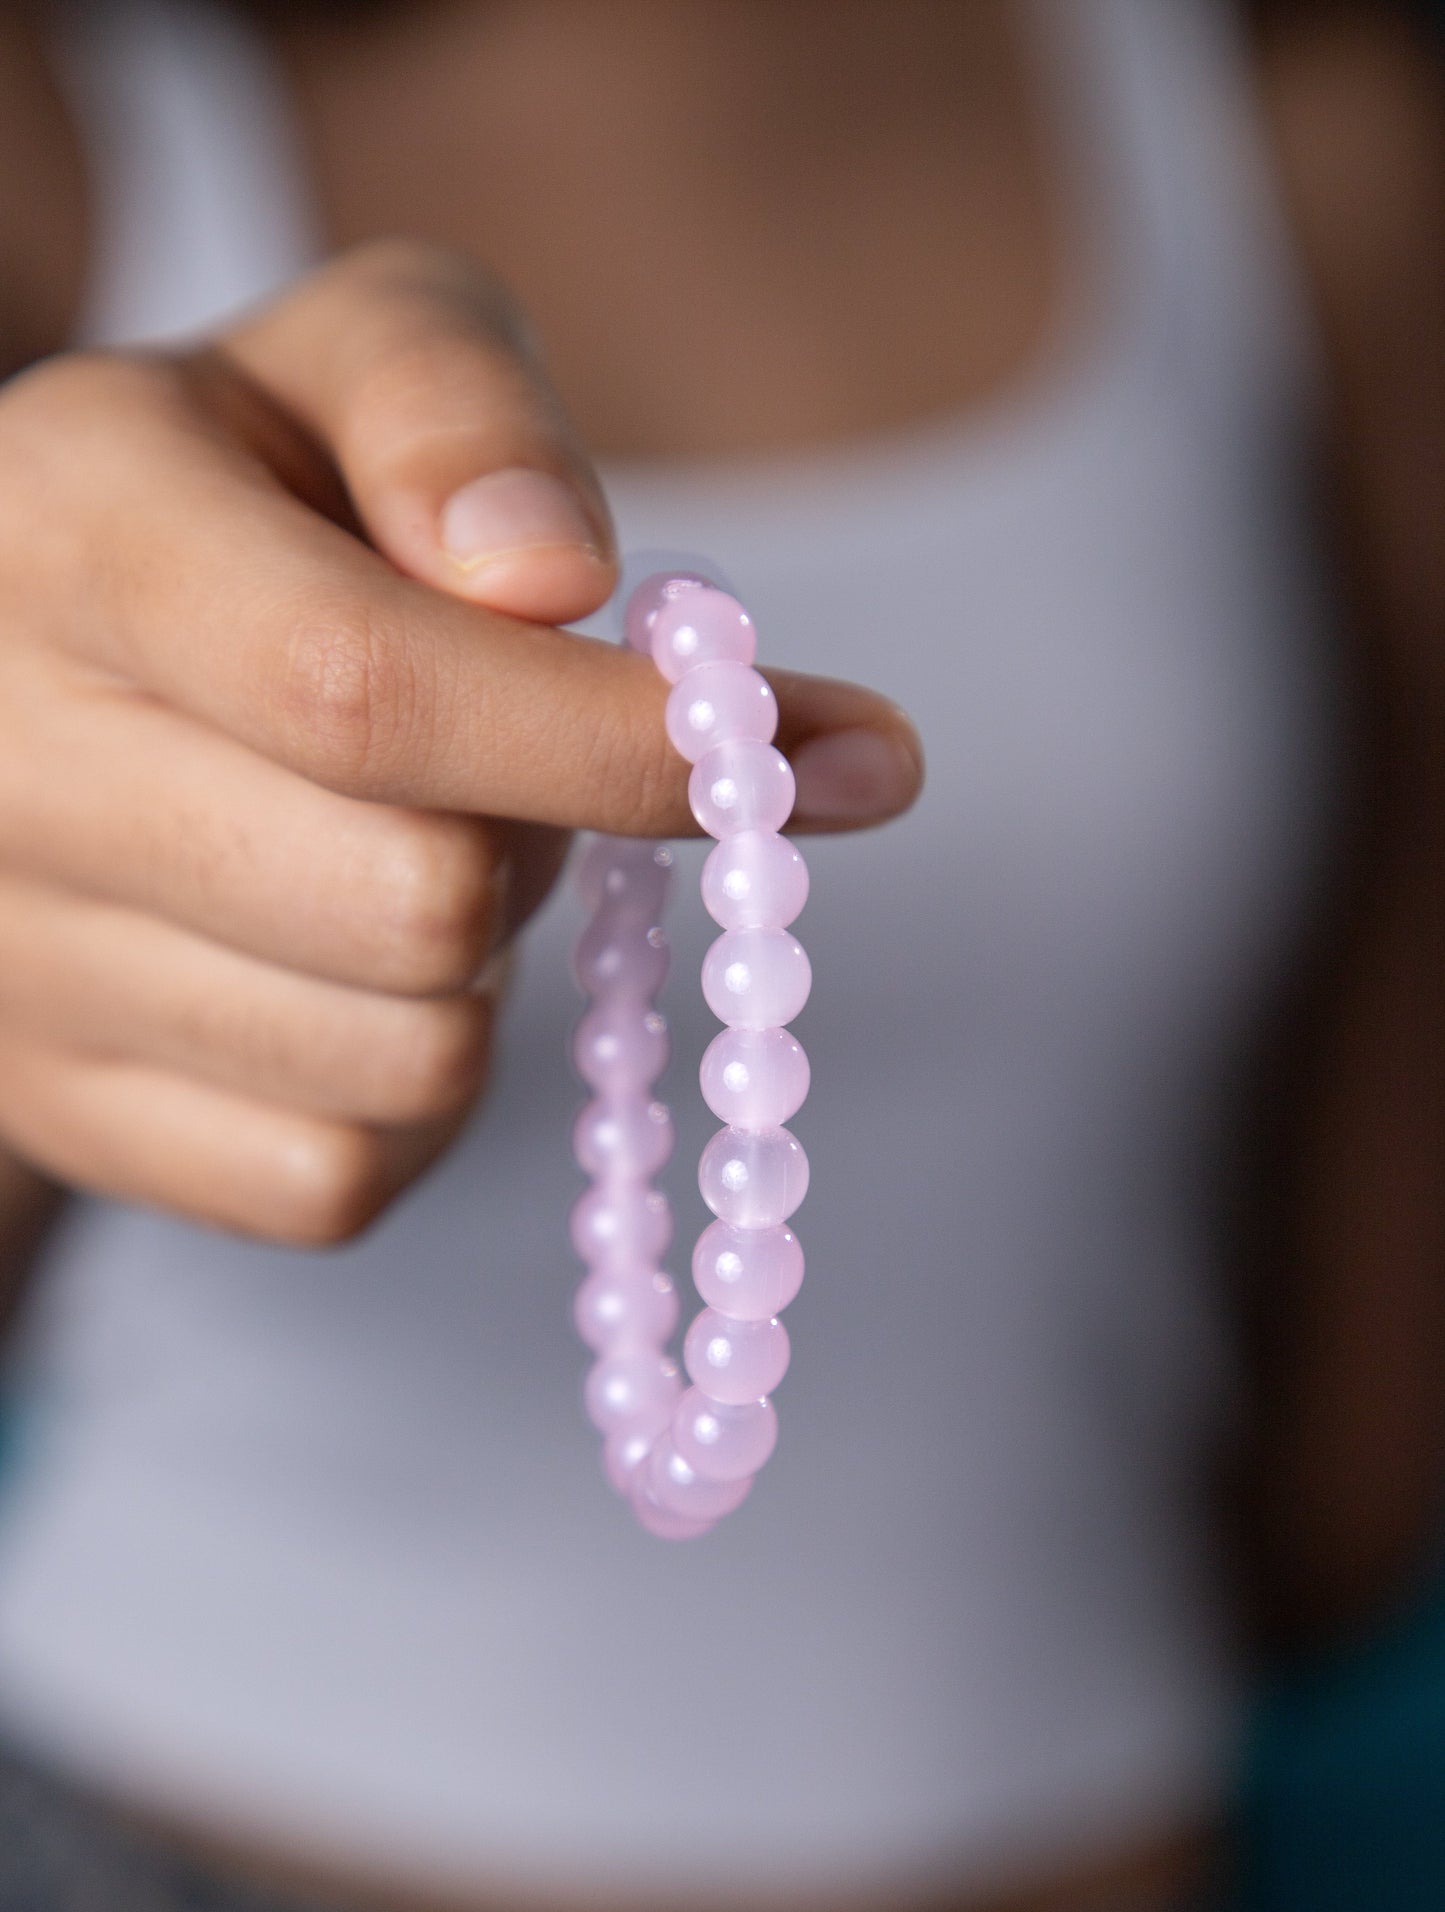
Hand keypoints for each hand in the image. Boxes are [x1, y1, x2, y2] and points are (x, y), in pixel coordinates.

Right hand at [0, 242, 920, 1245]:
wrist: (25, 669)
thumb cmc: (245, 497)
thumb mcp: (345, 360)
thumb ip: (458, 411)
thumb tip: (559, 581)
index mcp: (72, 534)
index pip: (365, 688)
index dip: (614, 739)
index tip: (821, 751)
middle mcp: (7, 769)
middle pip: (417, 904)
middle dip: (541, 839)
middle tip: (511, 766)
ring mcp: (23, 972)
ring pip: (408, 1062)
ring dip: (484, 973)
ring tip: (403, 851)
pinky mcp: (69, 1118)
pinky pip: (343, 1180)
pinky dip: (419, 1098)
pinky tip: (361, 976)